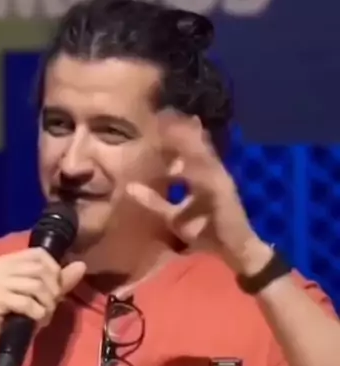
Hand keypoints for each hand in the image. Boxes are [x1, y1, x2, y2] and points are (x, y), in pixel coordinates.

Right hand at [0, 248, 85, 363]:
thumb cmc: (17, 315)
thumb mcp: (42, 296)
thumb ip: (60, 280)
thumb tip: (81, 265)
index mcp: (7, 260)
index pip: (39, 253)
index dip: (54, 271)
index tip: (54, 290)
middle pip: (40, 270)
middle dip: (53, 291)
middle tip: (49, 307)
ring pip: (36, 286)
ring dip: (47, 305)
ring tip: (43, 315)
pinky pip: (28, 303)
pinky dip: (38, 314)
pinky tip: (36, 320)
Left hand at [126, 112, 271, 275]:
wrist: (235, 251)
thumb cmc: (207, 233)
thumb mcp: (173, 217)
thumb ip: (154, 202)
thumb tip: (130, 187)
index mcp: (200, 176)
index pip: (185, 150)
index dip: (171, 134)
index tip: (154, 119)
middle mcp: (211, 173)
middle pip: (195, 146)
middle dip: (180, 130)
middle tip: (162, 113)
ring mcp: (219, 181)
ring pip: (202, 156)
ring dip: (189, 141)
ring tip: (174, 126)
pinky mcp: (224, 192)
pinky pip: (209, 176)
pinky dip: (196, 168)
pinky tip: (183, 160)